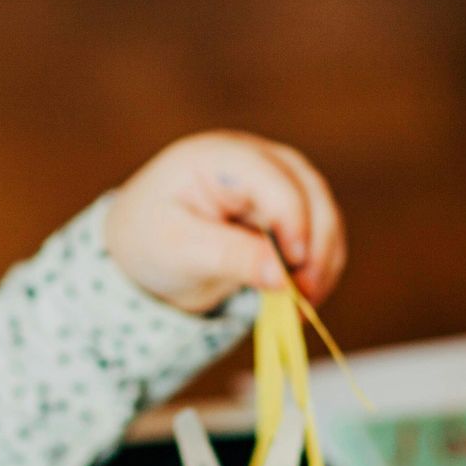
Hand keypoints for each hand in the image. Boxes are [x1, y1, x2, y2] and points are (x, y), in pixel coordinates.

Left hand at [103, 131, 345, 313]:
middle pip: (310, 194)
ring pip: (324, 217)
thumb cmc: (149, 239)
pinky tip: (300, 304)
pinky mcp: (288, 214)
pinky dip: (317, 270)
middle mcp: (258, 161)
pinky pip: (318, 239)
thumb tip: (283, 277)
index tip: (290, 267)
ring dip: (322, 263)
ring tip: (302, 309)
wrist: (141, 248)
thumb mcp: (179, 249)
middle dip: (314, 247)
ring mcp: (278, 184)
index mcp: (221, 156)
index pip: (274, 180)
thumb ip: (230, 256)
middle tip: (303, 297)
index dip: (292, 221)